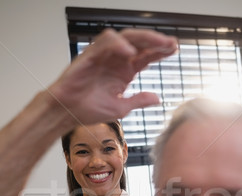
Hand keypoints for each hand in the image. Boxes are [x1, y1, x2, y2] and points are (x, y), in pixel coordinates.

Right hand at [47, 28, 176, 124]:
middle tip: (171, 44)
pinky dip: (119, 44)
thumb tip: (157, 98)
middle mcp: (115, 60)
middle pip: (139, 43)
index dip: (160, 51)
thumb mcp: (120, 108)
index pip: (145, 56)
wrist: (67, 112)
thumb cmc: (88, 109)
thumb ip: (138, 101)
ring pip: (126, 37)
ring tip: (158, 43)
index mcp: (124, 71)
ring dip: (143, 38)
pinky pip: (106, 42)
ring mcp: (104, 56)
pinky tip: (131, 52)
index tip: (174, 50)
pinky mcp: (90, 55)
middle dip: (156, 41)